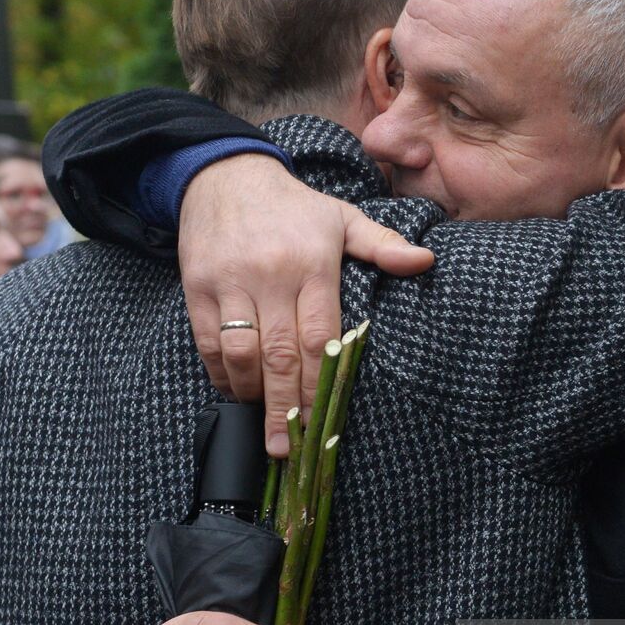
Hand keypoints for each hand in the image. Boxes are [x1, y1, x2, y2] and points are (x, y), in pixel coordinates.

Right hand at [178, 156, 432, 455]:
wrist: (226, 175)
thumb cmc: (293, 207)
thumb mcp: (342, 219)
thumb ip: (382, 246)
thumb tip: (426, 261)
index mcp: (312, 264)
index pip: (318, 336)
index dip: (319, 383)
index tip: (321, 421)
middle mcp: (270, 276)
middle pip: (279, 355)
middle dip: (284, 408)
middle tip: (287, 449)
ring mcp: (230, 282)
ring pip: (240, 353)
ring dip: (251, 394)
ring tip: (264, 423)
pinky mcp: (198, 286)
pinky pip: (207, 342)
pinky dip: (220, 374)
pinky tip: (235, 390)